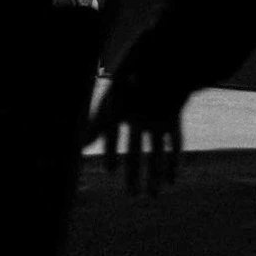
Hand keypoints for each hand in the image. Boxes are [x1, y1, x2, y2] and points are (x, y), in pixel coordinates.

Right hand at [87, 76, 184, 195]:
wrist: (166, 61)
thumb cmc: (135, 79)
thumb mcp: (115, 104)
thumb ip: (98, 126)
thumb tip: (80, 146)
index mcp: (122, 108)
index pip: (113, 134)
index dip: (111, 152)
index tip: (109, 170)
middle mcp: (139, 115)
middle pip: (135, 149)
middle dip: (134, 172)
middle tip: (132, 195)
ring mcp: (157, 117)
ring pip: (156, 150)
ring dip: (156, 172)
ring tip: (154, 194)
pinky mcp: (173, 117)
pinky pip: (174, 142)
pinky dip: (173, 161)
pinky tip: (172, 179)